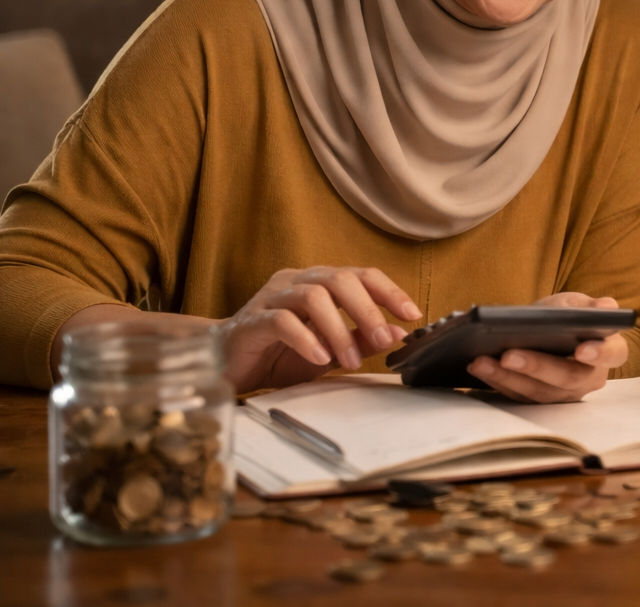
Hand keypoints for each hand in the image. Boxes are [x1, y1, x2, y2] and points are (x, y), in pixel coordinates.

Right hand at [220, 266, 420, 392]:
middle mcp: (297, 282)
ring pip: (313, 297)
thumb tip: (399, 333)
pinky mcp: (251, 320)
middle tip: (384, 340)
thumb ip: (361, 340)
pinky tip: (319, 359)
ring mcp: (272, 297)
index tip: (412, 314)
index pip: (361, 275)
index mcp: (319, 283)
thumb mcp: (329, 352)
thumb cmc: (280, 355)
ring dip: (338, 330)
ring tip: (350, 361)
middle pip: (339, 279)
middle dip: (367, 310)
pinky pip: (282, 320)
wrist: (227, 365)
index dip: (389, 291)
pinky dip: (306, 339)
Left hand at [465, 293, 628, 402]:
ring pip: (539, 392)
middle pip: (568, 378)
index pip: (613, 354)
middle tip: (508, 354)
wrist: (545, 330)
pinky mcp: (539, 401)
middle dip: (537, 367)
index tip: (582, 349)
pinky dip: (497, 382)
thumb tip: (606, 309)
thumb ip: (590, 307)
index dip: (600, 354)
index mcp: (608, 351)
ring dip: (508, 377)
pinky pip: (519, 397)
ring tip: (481, 361)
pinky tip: (478, 367)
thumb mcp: (577, 304)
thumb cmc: (566, 315)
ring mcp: (564, 394)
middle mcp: (590, 378)